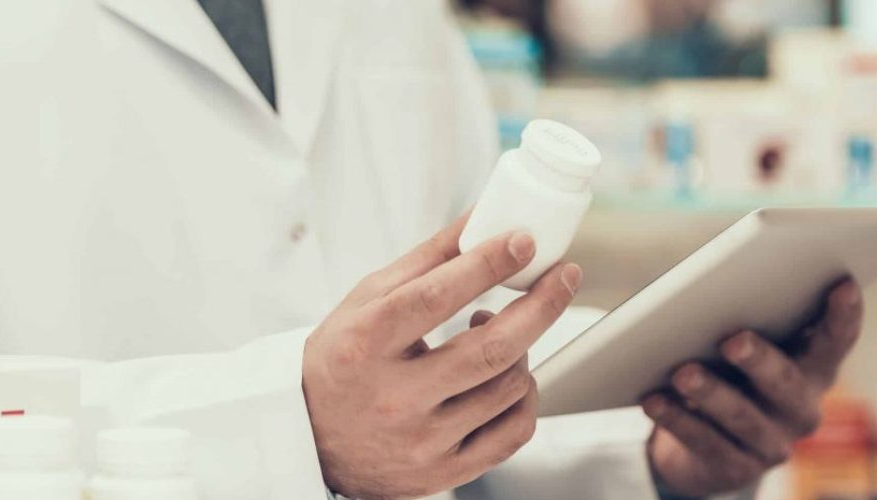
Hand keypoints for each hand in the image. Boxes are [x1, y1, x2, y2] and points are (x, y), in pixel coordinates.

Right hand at [303, 215, 583, 498]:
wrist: (313, 436)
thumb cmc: (344, 357)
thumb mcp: (368, 299)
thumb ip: (429, 260)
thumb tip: (483, 217)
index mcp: (367, 344)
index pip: (434, 299)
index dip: (487, 266)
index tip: (524, 241)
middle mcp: (394, 397)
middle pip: (490, 349)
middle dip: (541, 305)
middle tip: (563, 276)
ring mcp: (422, 440)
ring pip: (509, 387)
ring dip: (525, 349)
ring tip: (505, 332)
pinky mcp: (444, 471)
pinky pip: (514, 432)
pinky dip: (525, 397)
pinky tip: (509, 376)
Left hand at [642, 280, 864, 495]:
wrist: (704, 444)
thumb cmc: (728, 374)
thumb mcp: (743, 349)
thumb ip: (747, 323)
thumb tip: (713, 292)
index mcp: (813, 370)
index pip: (835, 341)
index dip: (843, 316)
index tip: (842, 284)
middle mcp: (802, 410)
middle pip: (785, 382)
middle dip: (759, 360)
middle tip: (733, 340)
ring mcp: (773, 444)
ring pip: (741, 416)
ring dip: (711, 393)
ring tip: (682, 373)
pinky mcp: (738, 469)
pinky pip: (705, 442)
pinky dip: (678, 419)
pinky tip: (655, 400)